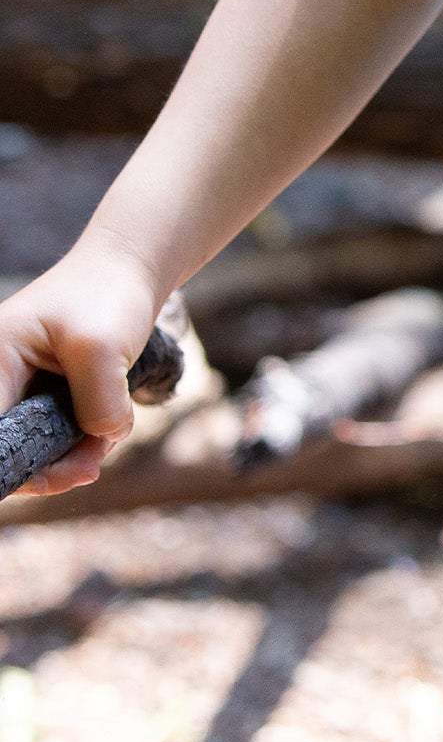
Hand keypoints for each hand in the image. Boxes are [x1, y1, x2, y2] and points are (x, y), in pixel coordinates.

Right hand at [0, 245, 162, 495]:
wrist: (131, 265)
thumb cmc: (108, 295)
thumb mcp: (103, 349)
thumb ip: (98, 404)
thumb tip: (100, 442)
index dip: (13, 464)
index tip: (49, 475)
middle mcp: (0, 377)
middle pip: (10, 446)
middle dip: (51, 465)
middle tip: (91, 465)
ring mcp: (21, 388)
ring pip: (37, 446)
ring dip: (72, 454)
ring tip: (108, 438)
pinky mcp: (45, 394)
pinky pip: (55, 434)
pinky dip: (82, 440)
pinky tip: (106, 431)